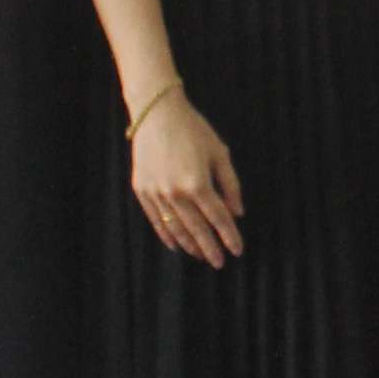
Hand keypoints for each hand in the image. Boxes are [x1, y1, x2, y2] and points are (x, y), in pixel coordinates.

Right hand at [133, 92, 244, 267]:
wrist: (156, 114)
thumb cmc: (193, 130)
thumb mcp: (220, 153)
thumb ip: (230, 185)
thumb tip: (237, 213)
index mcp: (198, 183)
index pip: (218, 218)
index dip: (229, 236)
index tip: (237, 250)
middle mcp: (175, 192)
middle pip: (197, 229)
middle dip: (210, 248)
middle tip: (219, 263)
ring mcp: (155, 193)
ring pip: (175, 228)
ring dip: (190, 245)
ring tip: (200, 256)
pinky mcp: (141, 190)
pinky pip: (156, 220)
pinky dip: (166, 234)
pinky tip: (176, 245)